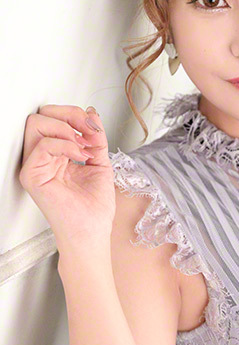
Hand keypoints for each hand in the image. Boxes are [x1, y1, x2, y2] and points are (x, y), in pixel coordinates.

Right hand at [19, 104, 115, 250]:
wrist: (92, 231)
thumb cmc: (94, 208)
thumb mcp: (100, 161)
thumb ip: (95, 137)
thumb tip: (90, 113)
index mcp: (55, 154)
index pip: (53, 119)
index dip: (74, 115)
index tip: (93, 127)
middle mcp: (41, 158)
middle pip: (41, 115)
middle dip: (68, 115)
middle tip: (87, 130)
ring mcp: (34, 166)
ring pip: (36, 123)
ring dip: (66, 129)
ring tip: (83, 147)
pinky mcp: (32, 176)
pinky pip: (43, 144)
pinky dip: (66, 145)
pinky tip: (80, 157)